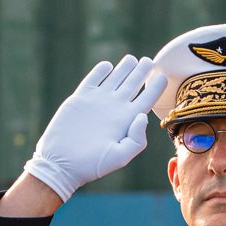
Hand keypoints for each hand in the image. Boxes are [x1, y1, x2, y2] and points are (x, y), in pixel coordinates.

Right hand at [23, 55, 168, 200]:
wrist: (61, 163)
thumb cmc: (91, 165)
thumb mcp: (119, 157)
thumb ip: (136, 140)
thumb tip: (142, 116)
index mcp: (128, 120)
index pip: (148, 98)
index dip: (156, 86)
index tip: (163, 76)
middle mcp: (115, 108)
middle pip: (134, 83)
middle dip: (142, 71)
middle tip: (148, 62)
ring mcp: (98, 101)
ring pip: (116, 77)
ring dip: (125, 67)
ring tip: (132, 60)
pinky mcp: (80, 98)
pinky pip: (94, 79)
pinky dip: (102, 70)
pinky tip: (108, 66)